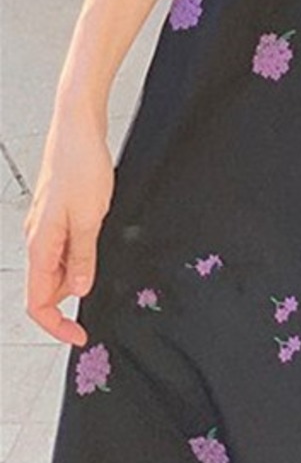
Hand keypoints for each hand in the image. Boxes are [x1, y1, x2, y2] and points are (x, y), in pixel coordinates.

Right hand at [24, 103, 114, 346]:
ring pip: (57, 266)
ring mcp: (45, 226)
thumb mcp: (90, 217)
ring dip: (79, 269)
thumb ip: (83, 257)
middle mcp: (37, 238)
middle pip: (48, 287)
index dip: (56, 325)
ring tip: (102, 244)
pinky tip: (97, 234)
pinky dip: (80, 251)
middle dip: (72, 295)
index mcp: (40, 244)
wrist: (78, 127)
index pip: (37, 302)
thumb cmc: (80, 164)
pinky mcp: (56, 213)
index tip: (78, 335)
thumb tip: (80, 289)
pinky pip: (64, 245)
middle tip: (101, 284)